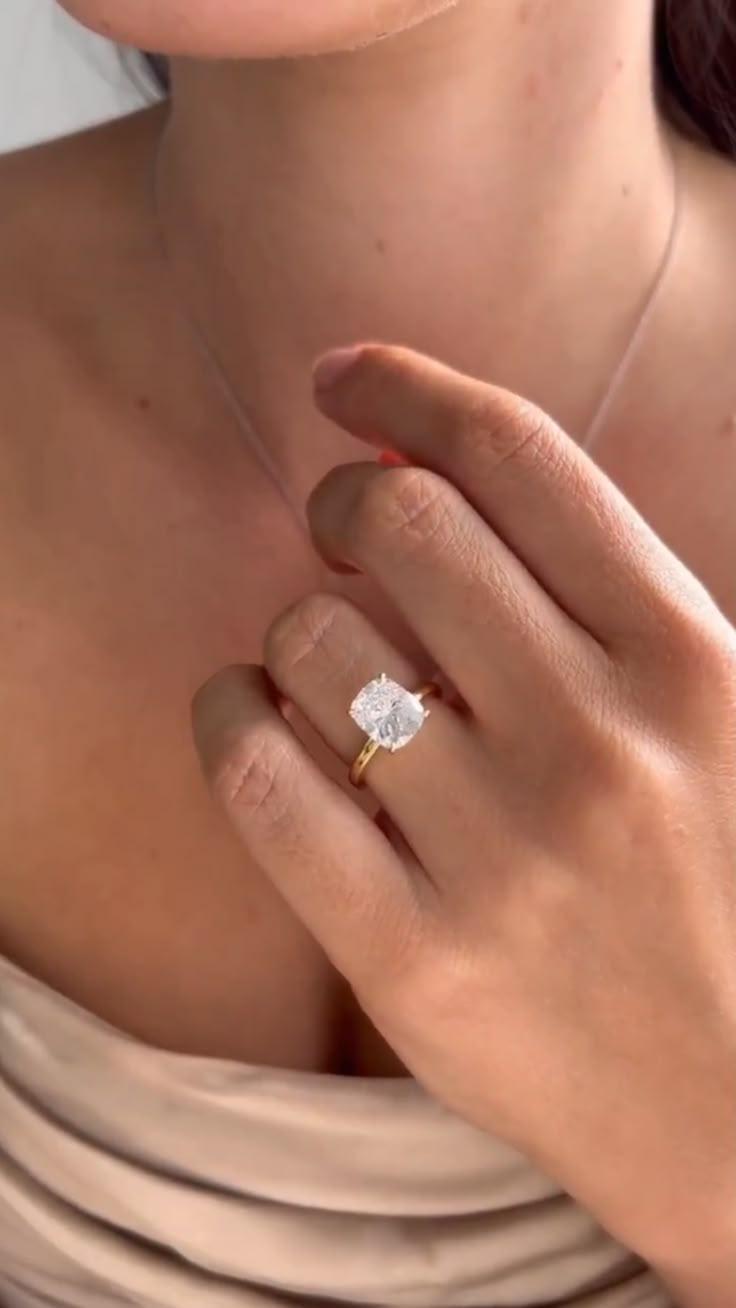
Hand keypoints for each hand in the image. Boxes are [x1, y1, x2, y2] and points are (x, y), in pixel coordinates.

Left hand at [192, 345, 735, 1301]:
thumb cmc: (720, 884)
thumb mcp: (719, 715)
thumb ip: (605, 599)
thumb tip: (433, 478)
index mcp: (687, 658)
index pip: (516, 457)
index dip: (408, 386)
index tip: (344, 379)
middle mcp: (596, 740)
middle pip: (396, 522)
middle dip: (338, 498)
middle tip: (338, 529)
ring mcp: (500, 854)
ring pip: (312, 638)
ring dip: (293, 620)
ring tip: (321, 658)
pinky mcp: (412, 957)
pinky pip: (259, 777)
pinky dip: (229, 713)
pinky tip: (253, 715)